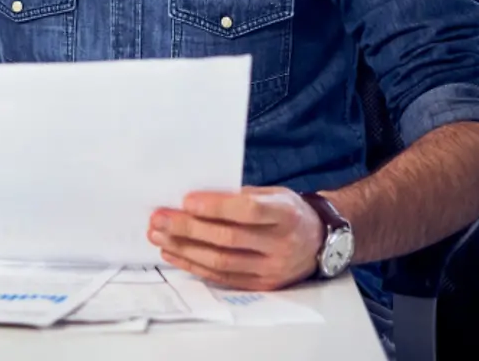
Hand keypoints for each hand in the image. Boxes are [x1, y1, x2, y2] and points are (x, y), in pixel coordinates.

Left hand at [147, 186, 323, 289]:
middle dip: (188, 228)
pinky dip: (194, 265)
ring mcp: (272, 269)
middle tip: (158, 218)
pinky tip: (173, 253)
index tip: (186, 200)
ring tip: (158, 236)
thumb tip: (193, 199)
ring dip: (184, 248)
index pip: (248, 211)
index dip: (216, 207)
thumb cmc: (287, 211)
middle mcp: (281, 245)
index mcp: (285, 215)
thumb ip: (240, 196)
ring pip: (221, 262)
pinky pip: (222, 278)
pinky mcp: (262, 285)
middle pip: (229, 239)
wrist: (320, 242)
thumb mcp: (273, 194)